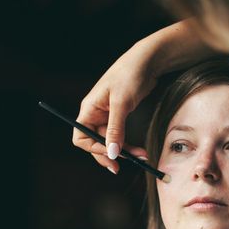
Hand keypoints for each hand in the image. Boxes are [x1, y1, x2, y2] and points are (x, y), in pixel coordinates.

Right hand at [73, 20, 215, 173]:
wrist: (148, 61)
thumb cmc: (130, 75)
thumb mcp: (122, 103)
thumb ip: (115, 129)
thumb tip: (112, 152)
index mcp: (89, 109)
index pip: (80, 137)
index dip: (93, 149)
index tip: (111, 155)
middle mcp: (95, 114)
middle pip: (96, 142)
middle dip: (110, 154)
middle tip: (123, 167)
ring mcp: (108, 115)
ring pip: (111, 141)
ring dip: (123, 152)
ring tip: (140, 158)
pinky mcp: (121, 115)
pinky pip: (121, 136)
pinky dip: (129, 145)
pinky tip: (140, 151)